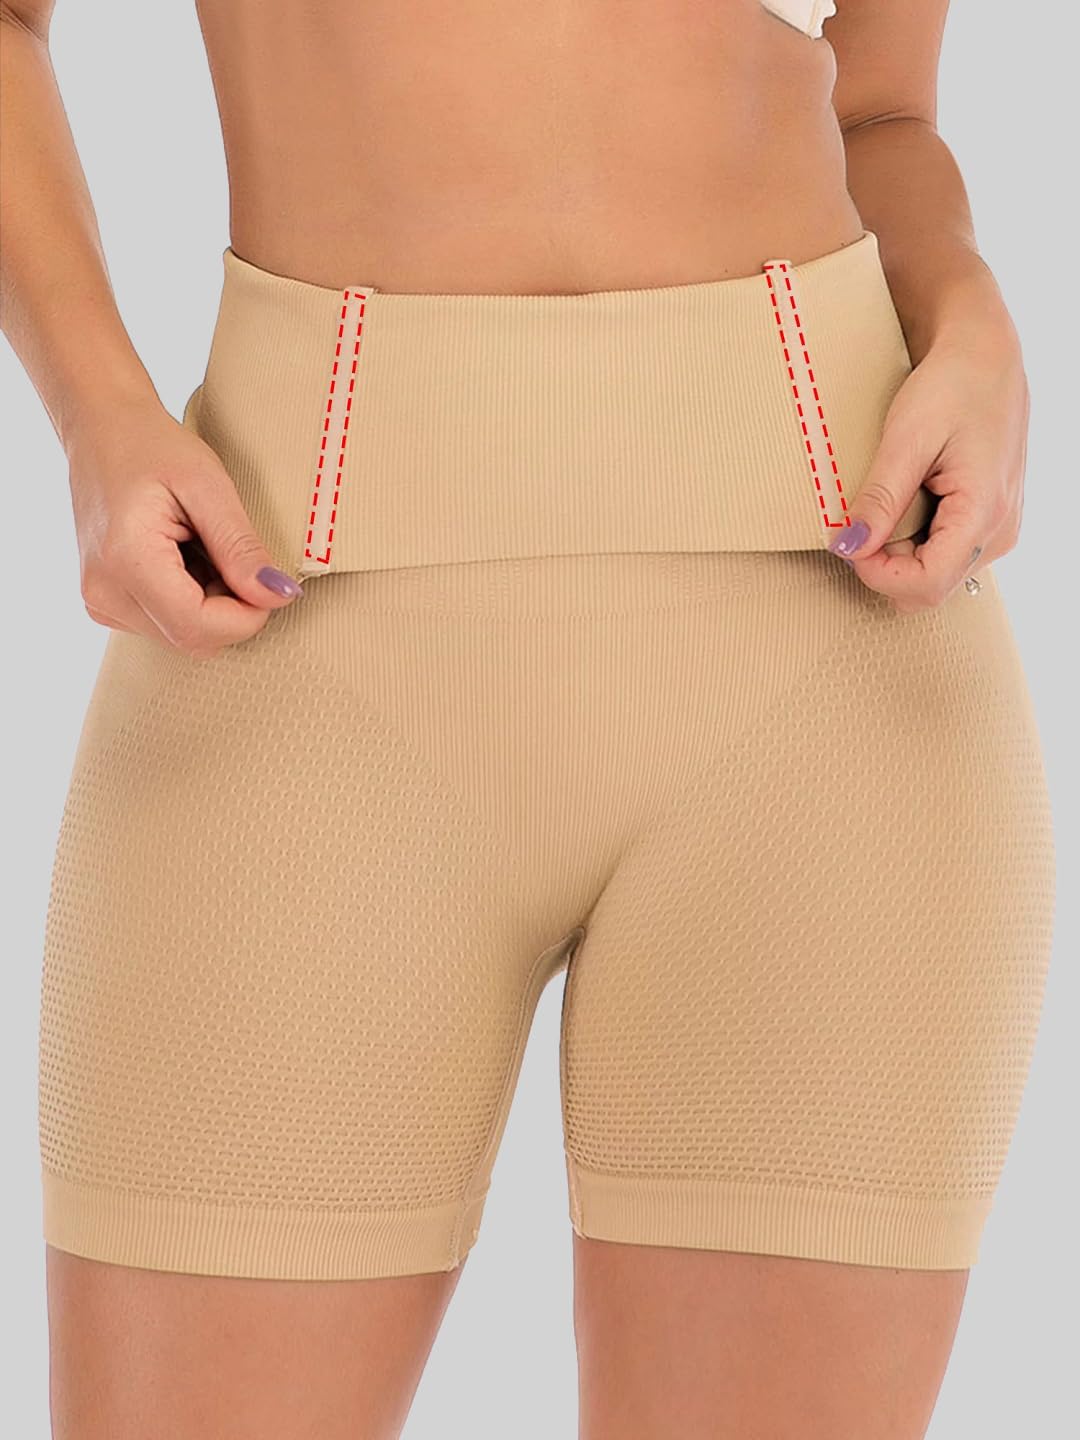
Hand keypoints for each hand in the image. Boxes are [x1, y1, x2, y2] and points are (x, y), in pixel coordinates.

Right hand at [67, 396, 302, 658]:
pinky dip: (191, 600)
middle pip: (193, 638)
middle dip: (231, 608)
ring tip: (201, 547)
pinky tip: (185, 558)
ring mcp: (100, 602)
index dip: (247, 615)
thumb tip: (279, 595)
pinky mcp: (105, 604)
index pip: (198, 628)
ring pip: (184, 636)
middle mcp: (103, 592)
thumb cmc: (153, 446)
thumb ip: (241, 547)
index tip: (268, 581)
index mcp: (125, 560)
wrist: (102, 429)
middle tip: (230, 552)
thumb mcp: (209, 486)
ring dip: (212, 604)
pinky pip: (167, 624)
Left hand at [827, 308, 1028, 611]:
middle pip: (928, 589)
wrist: (985, 358)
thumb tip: (848, 547)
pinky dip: (912, 542)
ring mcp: (997, 532)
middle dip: (885, 566)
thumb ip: (880, 499)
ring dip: (897, 553)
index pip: (925, 585)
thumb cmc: (952, 387)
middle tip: (863, 518)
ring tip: (889, 501)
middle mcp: (999, 533)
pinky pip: (943, 556)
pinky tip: (905, 502)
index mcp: (985, 513)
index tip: (849, 540)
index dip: (876, 574)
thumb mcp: (906, 439)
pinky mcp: (987, 525)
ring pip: (933, 577)